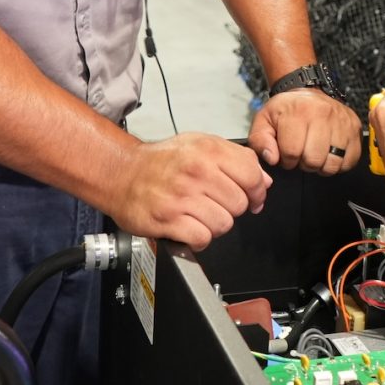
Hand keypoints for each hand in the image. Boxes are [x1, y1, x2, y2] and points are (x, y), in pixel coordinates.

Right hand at [105, 133, 270, 250]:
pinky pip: (202, 238)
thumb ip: (236, 160)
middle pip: (240, 204)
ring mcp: (181, 197)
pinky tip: (189, 227)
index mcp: (208, 151)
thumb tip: (264, 181)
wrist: (121, 172)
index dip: (257, 191)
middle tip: (216, 204)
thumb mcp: (200, 146)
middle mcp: (196, 172)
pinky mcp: (167, 220)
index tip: (253, 198)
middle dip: (232, 208)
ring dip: (215, 225)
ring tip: (200, 215)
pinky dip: (199, 238)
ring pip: (224, 224)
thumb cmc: (161, 161)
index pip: (252, 176)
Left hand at [248, 88, 361, 173]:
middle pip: (314, 160)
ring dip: (322, 165)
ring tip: (316, 153)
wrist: (309, 92)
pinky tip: (330, 153)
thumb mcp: (264, 121)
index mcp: (298, 112)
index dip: (286, 159)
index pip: (292, 153)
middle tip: (302, 153)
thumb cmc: (287, 110)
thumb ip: (260, 141)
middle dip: (304, 163)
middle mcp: (323, 114)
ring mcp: (342, 121)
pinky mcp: (355, 128)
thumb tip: (272, 159)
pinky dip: (339, 163)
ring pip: (333, 163)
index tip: (287, 152)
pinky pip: (350, 160)